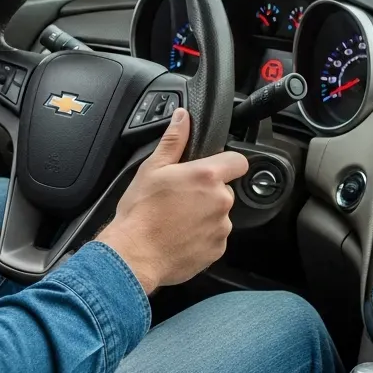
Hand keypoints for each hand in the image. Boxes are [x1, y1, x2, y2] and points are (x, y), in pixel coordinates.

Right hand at [95, 108, 248, 294]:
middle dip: (207, 190)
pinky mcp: (217, 250)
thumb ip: (174, 139)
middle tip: (180, 195)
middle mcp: (220, 202)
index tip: (212, 166)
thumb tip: (183, 117)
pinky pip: (215, 236)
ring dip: (204, 213)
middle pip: (224, 189)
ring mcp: (220, 228)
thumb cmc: (141, 212)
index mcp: (207, 177)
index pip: (238, 161)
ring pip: (219, 213)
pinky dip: (201, 235)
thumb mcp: (153, 168)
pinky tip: (179, 234)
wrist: (134, 255)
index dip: (226, 161)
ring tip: (176, 218)